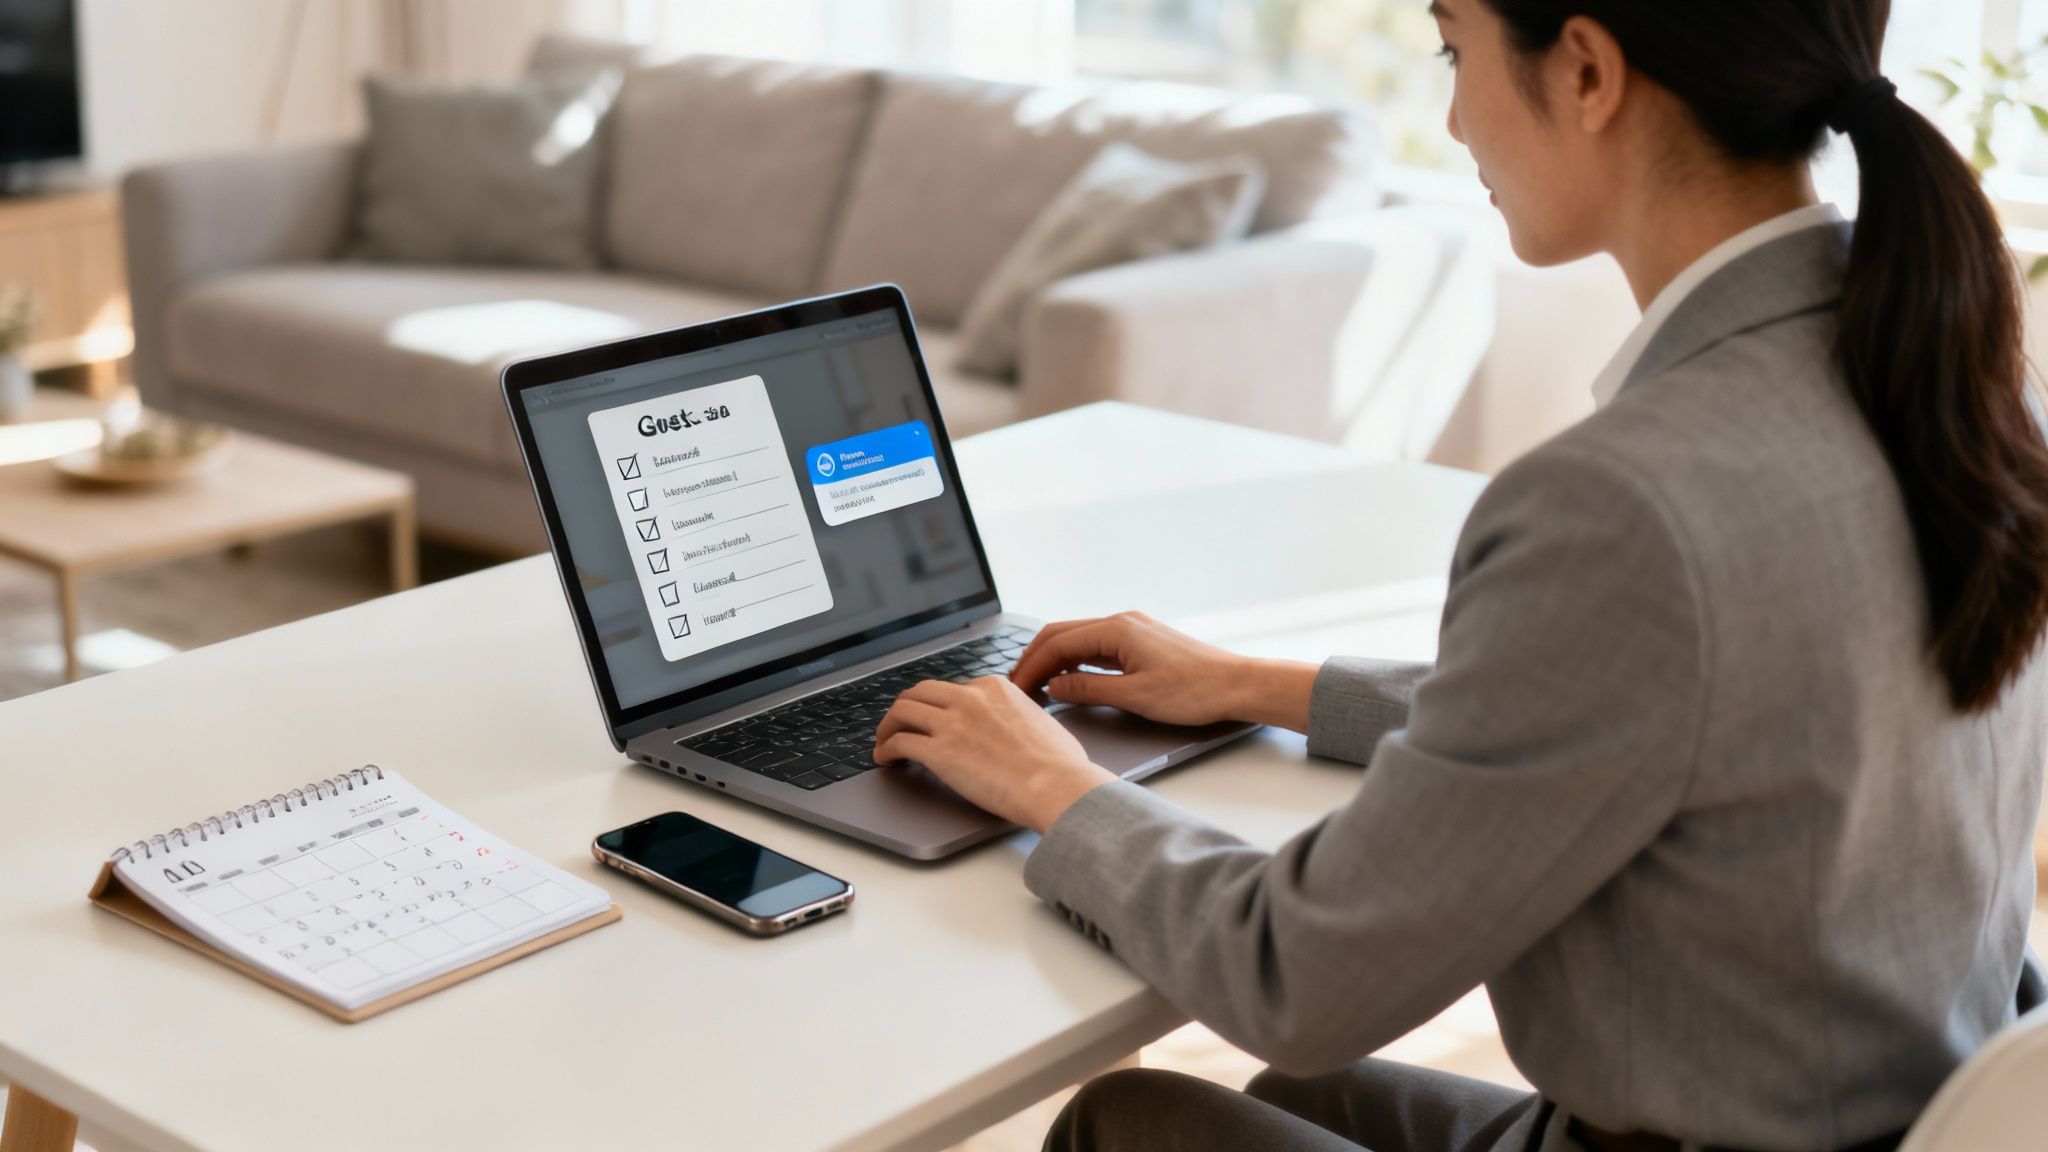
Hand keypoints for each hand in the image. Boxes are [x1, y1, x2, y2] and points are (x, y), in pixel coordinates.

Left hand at [874, 677, 1115, 832]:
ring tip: (884, 741)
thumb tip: (1019, 725)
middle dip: (906, 707)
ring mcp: (951, 723)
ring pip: (902, 711)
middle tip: (899, 723)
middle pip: (920, 692)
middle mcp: (969, 698)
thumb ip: (1019, 715)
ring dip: (887, 726)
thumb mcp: (1040, 720)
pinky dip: (884, 750)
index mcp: (994, 687)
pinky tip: (884, 760)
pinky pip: (898, 742)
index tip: (934, 719)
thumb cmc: (1060, 763)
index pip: (953, 689)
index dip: (938, 706)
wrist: (1056, 784)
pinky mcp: (938, 752)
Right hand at [1009, 611, 1316, 730]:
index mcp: (1117, 629)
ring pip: (1079, 640)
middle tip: (1016, 685)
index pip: (1057, 643)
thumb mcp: (1134, 697)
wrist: (1237, 685)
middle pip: (1063, 635)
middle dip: (1035, 658)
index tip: (1015, 688)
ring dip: (1055, 661)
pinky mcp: (1142, 642)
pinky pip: (1098, 648)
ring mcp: (1133, 630)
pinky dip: (1076, 662)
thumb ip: (1088, 690)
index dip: (1031, 666)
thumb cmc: (1194, 691)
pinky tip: (1070, 681)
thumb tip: (1054, 688)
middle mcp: (1122, 622)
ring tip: (1036, 685)